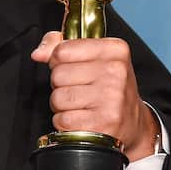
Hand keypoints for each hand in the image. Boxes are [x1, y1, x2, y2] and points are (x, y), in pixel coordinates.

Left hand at [30, 31, 158, 161]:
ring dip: (62, 105)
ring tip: (81, 105)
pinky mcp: (102, 123)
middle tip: (80, 90)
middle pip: (57, 75)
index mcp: (114, 50)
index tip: (72, 68)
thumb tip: (38, 53)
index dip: (58, 61)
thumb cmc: (108, 88)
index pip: (62, 50)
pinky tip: (83, 119)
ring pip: (58, 98)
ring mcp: (111, 98)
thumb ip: (61, 46)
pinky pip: (62, 120)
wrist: (132, 122)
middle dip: (60, 85)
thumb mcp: (93, 58)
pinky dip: (66, 122)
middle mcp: (115, 72)